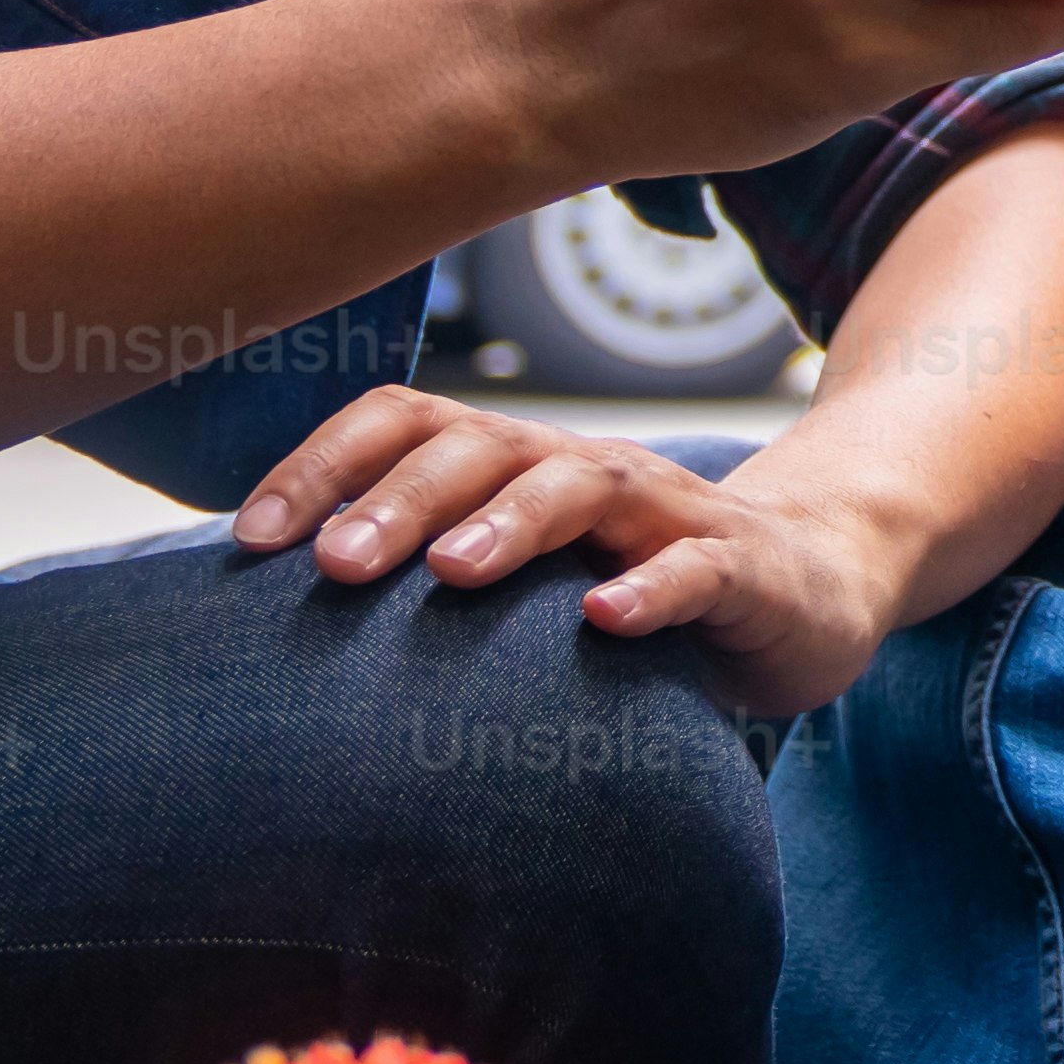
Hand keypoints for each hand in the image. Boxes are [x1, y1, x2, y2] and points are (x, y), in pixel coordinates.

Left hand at [236, 390, 933, 723]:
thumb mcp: (523, 582)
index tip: (253, 542)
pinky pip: (698, 566)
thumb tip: (260, 638)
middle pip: (481, 449)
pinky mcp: (745, 567)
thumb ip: (427, 582)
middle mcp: (583, 470)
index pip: (407, 426)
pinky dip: (652, 588)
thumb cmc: (634, 586)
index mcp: (516, 465)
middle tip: (332, 565)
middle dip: (399, 501)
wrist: (810, 583)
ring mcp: (669, 510)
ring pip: (581, 487)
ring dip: (510, 523)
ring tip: (451, 573)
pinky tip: (606, 621)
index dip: (324, 467)